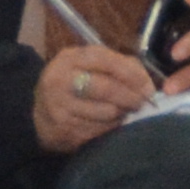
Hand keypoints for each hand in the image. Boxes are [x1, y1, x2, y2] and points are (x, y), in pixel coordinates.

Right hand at [31, 42, 159, 153]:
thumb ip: (122, 66)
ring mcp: (58, 106)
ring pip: (106, 112)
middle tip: (142, 102)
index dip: (132, 74)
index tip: (148, 86)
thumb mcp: (91, 66)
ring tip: (124, 111)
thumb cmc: (76, 85)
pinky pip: (99, 130)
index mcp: (70, 58)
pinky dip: (110, 127)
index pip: (106, 60)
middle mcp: (59, 79)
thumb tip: (147, 85)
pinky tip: (109, 122)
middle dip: (131, 97)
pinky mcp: (62, 129)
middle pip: (106, 89)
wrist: (41, 115)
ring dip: (122, 113)